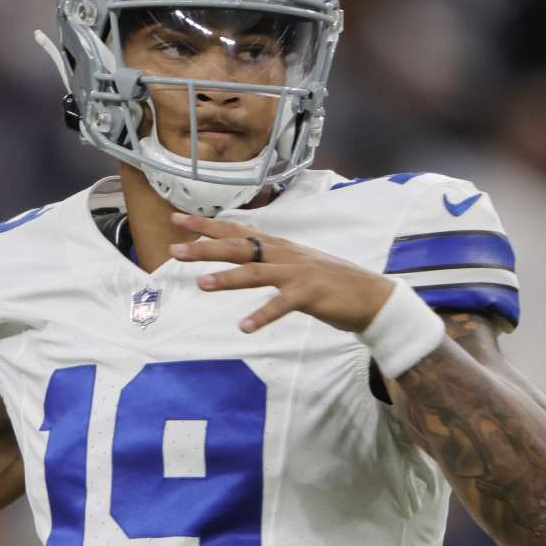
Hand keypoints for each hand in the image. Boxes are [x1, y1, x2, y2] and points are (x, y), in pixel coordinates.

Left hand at [169, 212, 393, 333]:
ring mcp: (296, 273)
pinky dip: (262, 316)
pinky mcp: (309, 294)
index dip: (207, 225)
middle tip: (175, 250)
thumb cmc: (330, 281)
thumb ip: (271, 251)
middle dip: (205, 247)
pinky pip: (282, 305)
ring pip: (255, 273)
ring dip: (228, 278)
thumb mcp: (296, 260)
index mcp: (278, 246)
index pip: (236, 230)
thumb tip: (250, 236)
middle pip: (239, 247)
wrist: (370, 296)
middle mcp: (283, 254)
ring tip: (201, 284)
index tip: (178, 219)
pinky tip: (244, 327)